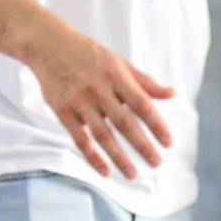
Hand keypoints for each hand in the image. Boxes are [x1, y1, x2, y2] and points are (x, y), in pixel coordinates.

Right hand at [25, 21, 173, 179]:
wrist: (49, 46)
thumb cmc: (89, 55)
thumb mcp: (118, 62)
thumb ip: (144, 81)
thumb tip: (172, 94)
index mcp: (116, 75)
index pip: (142, 104)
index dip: (156, 124)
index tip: (168, 142)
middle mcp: (99, 88)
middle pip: (124, 122)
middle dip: (142, 145)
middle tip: (157, 163)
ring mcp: (79, 101)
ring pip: (102, 134)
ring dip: (119, 157)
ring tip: (132, 174)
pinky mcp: (62, 111)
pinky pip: (80, 138)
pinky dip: (93, 156)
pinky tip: (105, 171)